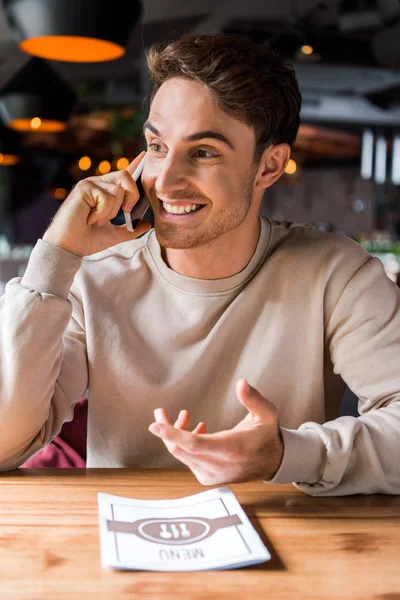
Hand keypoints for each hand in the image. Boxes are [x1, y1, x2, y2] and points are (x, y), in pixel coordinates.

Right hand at [43, 151, 150, 255]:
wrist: (70, 247)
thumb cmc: (87, 239)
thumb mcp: (114, 234)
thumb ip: (131, 229)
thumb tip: (147, 225)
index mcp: (106, 192)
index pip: (123, 175)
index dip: (135, 165)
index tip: (144, 155)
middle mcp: (98, 184)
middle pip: (125, 176)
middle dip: (132, 195)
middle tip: (125, 212)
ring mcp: (90, 184)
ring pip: (118, 190)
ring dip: (112, 211)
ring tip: (97, 220)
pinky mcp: (84, 187)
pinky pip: (107, 197)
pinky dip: (102, 213)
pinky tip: (90, 218)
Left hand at [148, 378, 283, 485]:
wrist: (273, 462)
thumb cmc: (267, 435)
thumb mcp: (267, 414)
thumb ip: (253, 399)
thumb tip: (242, 383)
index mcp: (233, 449)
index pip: (195, 445)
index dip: (174, 434)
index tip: (155, 425)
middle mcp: (220, 466)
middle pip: (181, 450)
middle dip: (167, 430)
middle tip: (160, 413)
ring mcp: (212, 475)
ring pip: (181, 455)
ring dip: (176, 435)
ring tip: (184, 416)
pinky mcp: (207, 478)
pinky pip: (187, 460)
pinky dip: (185, 445)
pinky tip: (198, 430)